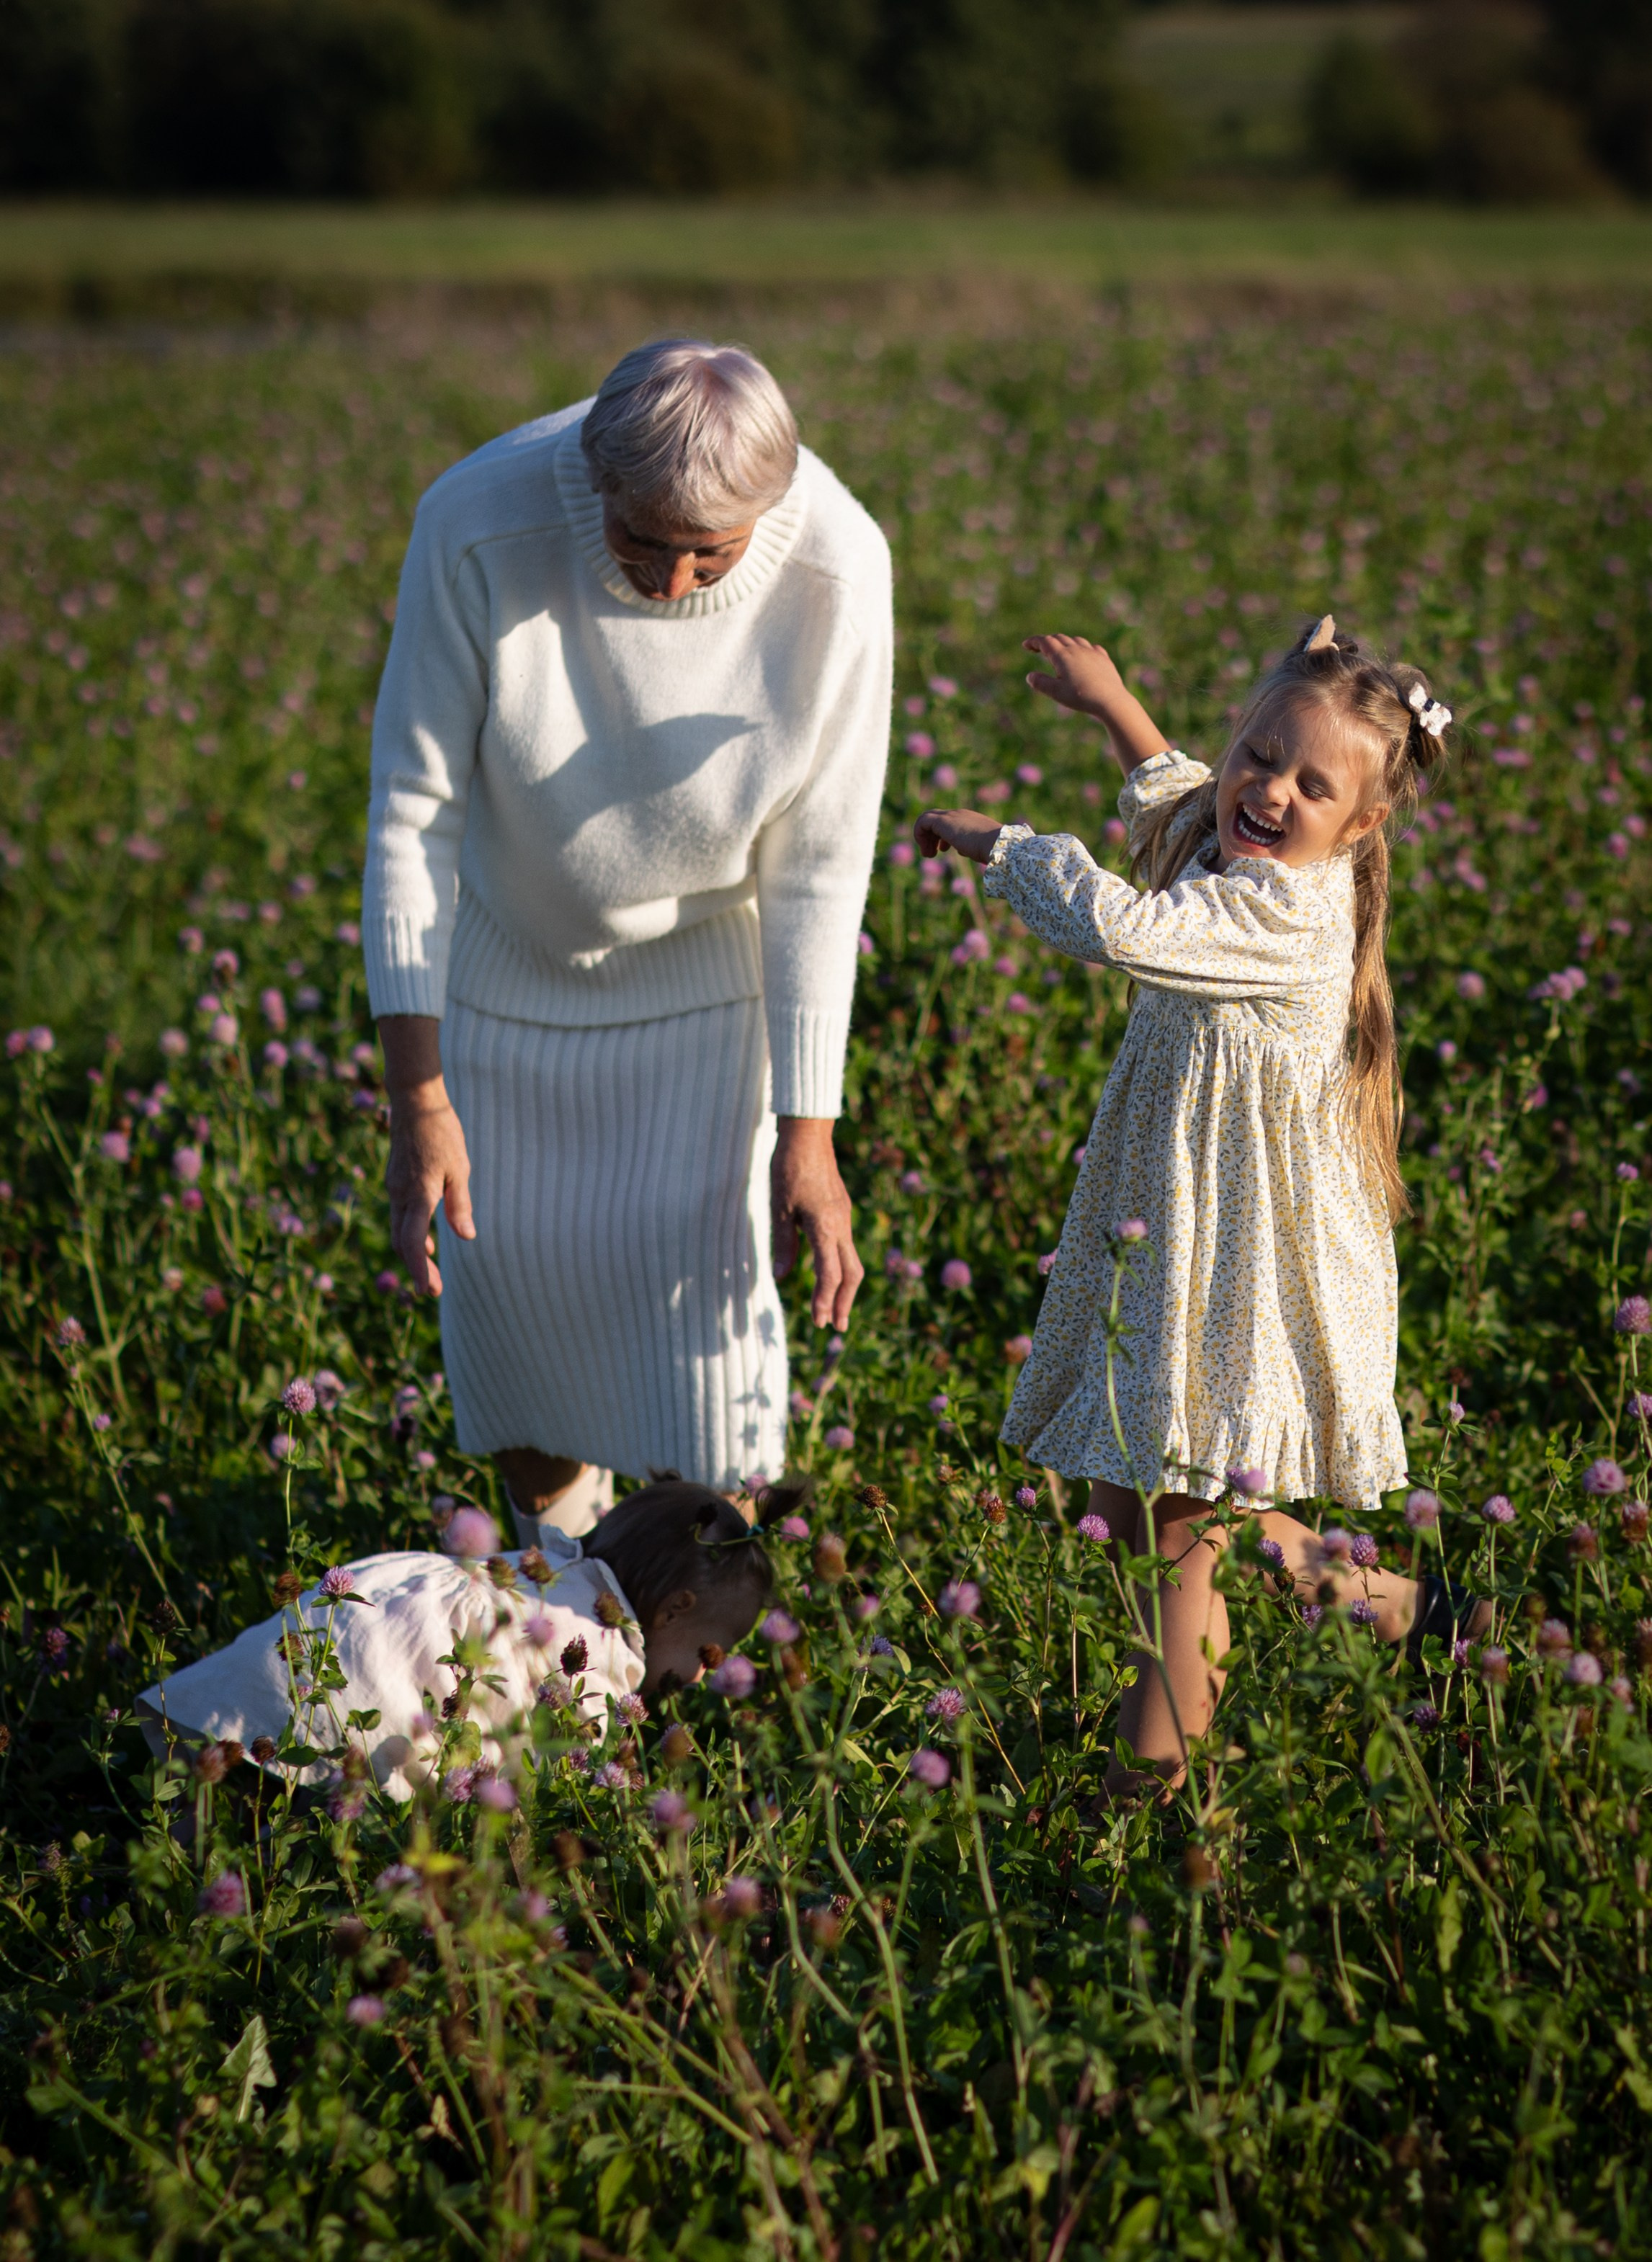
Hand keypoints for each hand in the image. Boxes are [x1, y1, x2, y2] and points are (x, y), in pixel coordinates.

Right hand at [379, 1015, 475, 1296]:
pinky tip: (426, 1241)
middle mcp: (400, 1195)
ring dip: (413, 1253)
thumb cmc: (441, 1132)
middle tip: (433, 1291)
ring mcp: (394, 1188)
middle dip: (417, 1269)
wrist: (414, 1102)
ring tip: (431, 1274)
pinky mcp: (395, 1182)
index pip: (412, 1242)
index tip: (427, 1290)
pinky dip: (410, 1234)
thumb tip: (466, 1237)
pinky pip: (400, 1216)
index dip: (419, 1269)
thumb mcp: (459, 1168)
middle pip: (402, 1243)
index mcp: (418, 1194)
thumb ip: (460, 1204)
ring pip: (398, 1230)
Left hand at [772, 1117, 862, 1328]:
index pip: (830, 1274)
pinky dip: (840, 1268)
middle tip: (835, 1327)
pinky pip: (845, 1247)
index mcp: (825, 1227)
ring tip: (835, 1309)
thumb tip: (783, 1276)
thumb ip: (784, 1244)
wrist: (808, 1135)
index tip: (818, 1321)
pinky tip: (828, 1275)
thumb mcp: (780, 1208)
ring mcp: (844, 1218)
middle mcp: (841, 1225)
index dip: (824, 1300)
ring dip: (845, 1288)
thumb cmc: (789, 1168)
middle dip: (844, 1303)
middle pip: (852, 1274)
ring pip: (852, 1261)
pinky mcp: (841, 1211)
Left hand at [914, 807, 1003, 862]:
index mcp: (970, 819)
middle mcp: (960, 814)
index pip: (949, 822)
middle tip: (931, 854)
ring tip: (928, 855)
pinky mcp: (943, 821)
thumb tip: (962, 851)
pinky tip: (926, 850)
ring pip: (928, 819)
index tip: (943, 850)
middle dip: (931, 836)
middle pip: (937, 819)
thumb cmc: (993, 851)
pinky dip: (919, 834)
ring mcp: (951, 816)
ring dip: (924, 838)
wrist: (997, 845)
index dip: (942, 836)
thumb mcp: (980, 848)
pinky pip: (923, 821)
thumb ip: (970, 847)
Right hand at [1023, 633, 1168, 772]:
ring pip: (1075, 640)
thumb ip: (1041, 683)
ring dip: (1064, 643)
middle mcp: (1077, 649)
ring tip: (1060, 652)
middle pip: (1059, 638)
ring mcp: (1092, 652)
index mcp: (1062, 655)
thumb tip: (1030, 676)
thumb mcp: (1056, 693)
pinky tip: (1083, 655)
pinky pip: (1091, 647)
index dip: (1033, 641)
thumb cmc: (1081, 697)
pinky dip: (1082, 648)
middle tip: (1038, 649)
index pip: (1045, 641)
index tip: (1025, 645)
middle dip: (1047, 641)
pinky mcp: (1104, 658)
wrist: (1110, 700)